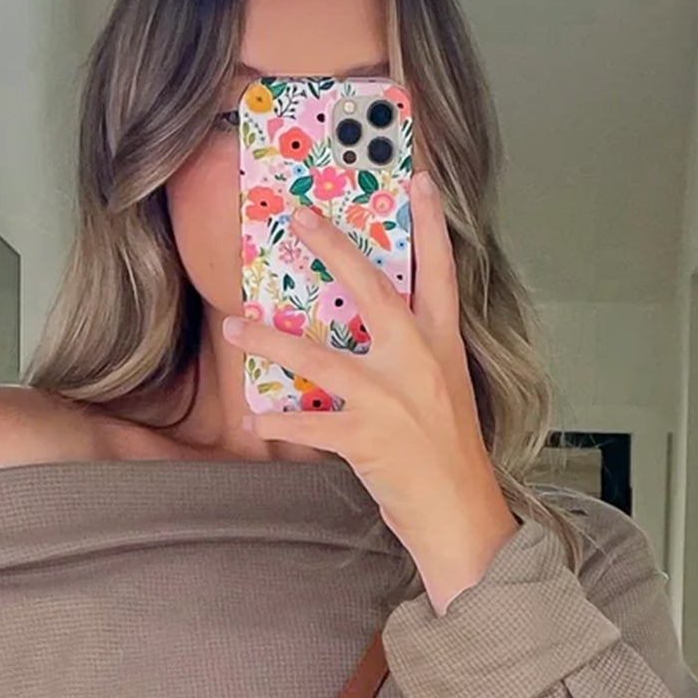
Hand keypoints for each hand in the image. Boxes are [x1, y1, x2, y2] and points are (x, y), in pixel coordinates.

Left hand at [220, 172, 518, 610]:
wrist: (462, 517)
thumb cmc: (449, 459)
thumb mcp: (445, 394)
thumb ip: (416, 358)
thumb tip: (377, 333)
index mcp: (444, 347)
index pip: (441, 273)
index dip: (432, 225)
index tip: (419, 180)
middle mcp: (419, 363)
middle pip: (373, 291)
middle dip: (334, 250)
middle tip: (299, 219)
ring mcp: (392, 400)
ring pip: (321, 357)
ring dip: (272, 341)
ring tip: (235, 326)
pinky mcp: (367, 439)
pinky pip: (310, 423)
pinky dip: (278, 419)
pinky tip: (252, 414)